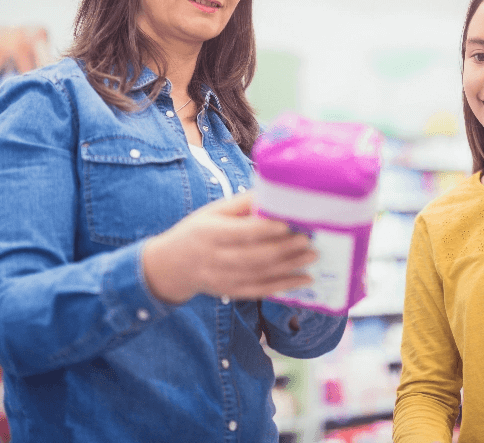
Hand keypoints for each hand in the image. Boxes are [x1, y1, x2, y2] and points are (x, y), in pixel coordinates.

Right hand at [142, 191, 316, 303]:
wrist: (171, 266)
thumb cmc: (197, 231)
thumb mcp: (212, 211)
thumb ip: (241, 203)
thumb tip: (271, 191)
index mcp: (211, 233)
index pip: (242, 233)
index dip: (266, 230)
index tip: (289, 224)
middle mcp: (217, 259)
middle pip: (255, 256)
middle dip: (285, 249)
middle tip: (309, 240)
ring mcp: (224, 279)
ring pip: (262, 275)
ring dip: (291, 266)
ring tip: (312, 256)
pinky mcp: (232, 292)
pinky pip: (262, 291)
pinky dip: (285, 286)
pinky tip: (305, 280)